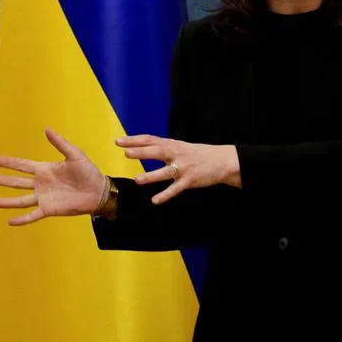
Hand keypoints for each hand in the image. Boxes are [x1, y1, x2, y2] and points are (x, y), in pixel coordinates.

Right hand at [0, 128, 105, 224]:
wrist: (98, 191)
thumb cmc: (88, 172)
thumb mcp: (75, 155)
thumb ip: (60, 143)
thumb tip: (47, 129)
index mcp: (45, 170)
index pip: (22, 165)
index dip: (9, 163)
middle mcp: (41, 184)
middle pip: (17, 182)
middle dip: (2, 180)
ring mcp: (43, 197)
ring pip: (20, 200)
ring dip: (5, 201)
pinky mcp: (49, 209)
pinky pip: (32, 215)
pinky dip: (22, 219)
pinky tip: (10, 221)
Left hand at [116, 135, 240, 203]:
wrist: (223, 161)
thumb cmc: (199, 154)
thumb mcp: (181, 147)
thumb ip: (164, 148)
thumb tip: (144, 147)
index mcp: (173, 145)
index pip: (151, 140)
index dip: (134, 140)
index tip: (118, 141)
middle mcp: (177, 154)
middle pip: (157, 151)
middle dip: (142, 152)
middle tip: (126, 153)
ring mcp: (184, 168)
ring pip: (165, 172)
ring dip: (151, 176)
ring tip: (137, 180)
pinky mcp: (190, 181)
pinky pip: (176, 189)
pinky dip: (165, 195)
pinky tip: (155, 201)